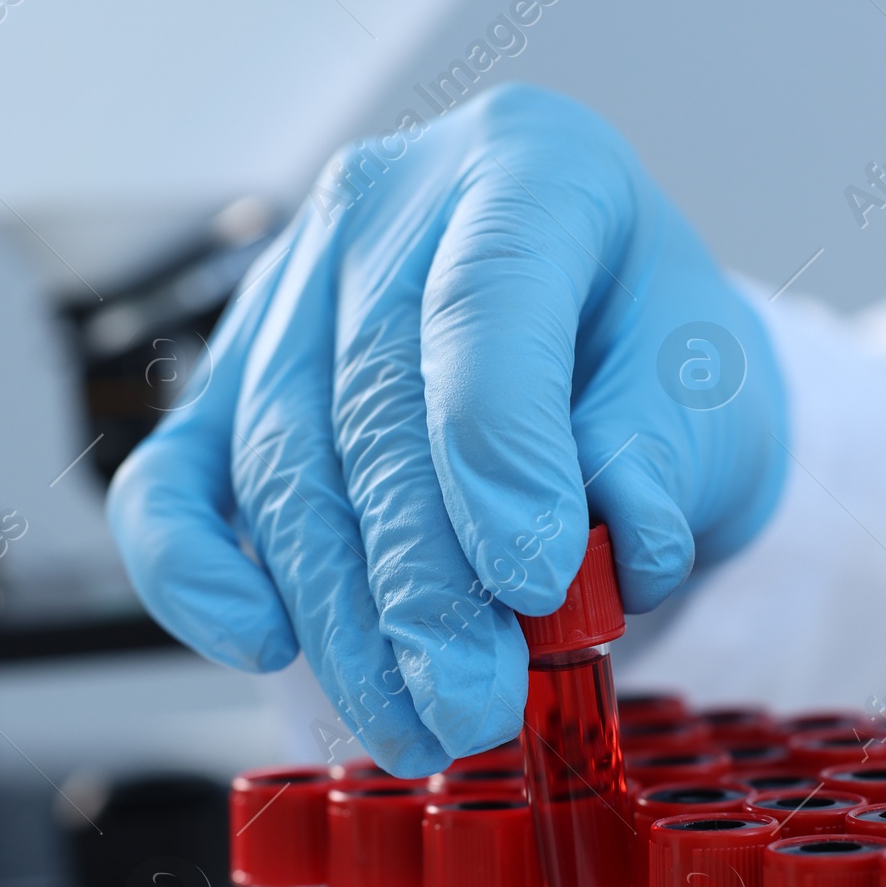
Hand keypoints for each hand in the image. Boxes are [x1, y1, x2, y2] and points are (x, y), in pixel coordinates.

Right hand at [107, 85, 785, 772]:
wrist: (605, 377)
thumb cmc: (655, 373)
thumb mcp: (712, 396)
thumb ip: (664, 453)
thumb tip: (614, 538)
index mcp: (530, 163)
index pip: (487, 296)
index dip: (498, 448)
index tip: (534, 579)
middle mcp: (389, 203)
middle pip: (372, 400)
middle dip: (419, 579)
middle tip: (469, 702)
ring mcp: (290, 289)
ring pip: (283, 462)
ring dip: (340, 617)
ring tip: (411, 722)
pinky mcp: (226, 383)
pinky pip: (173, 480)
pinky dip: (195, 573)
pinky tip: (259, 643)